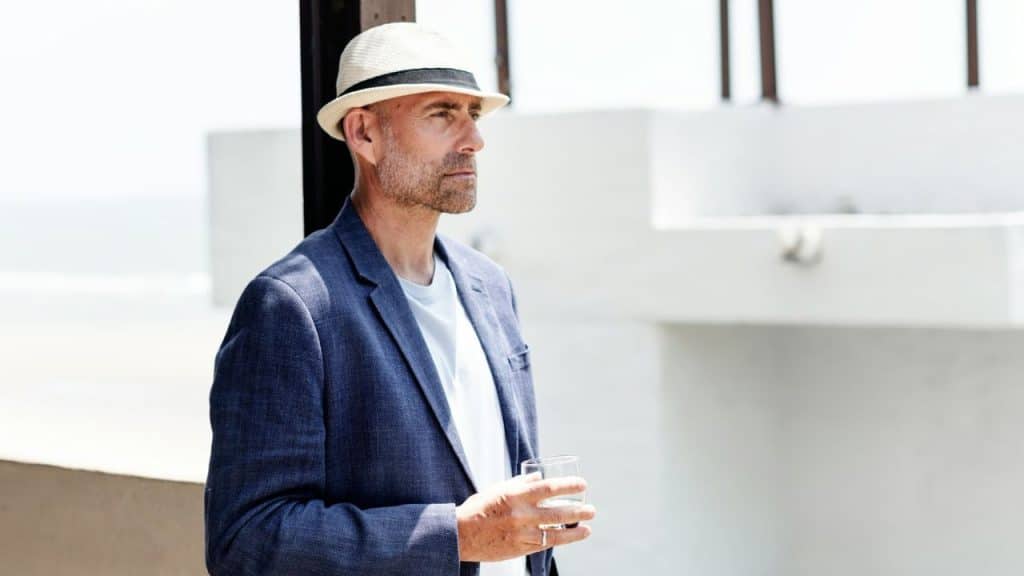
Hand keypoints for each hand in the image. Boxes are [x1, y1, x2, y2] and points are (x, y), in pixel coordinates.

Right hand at [455, 473, 595, 561]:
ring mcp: (521, 533)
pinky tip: (569, 538)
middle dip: (578, 511)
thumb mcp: (498, 489)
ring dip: (575, 531)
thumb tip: (539, 477)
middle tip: (592, 510)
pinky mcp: (520, 549)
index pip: (549, 488)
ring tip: (588, 527)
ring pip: (555, 533)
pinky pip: (544, 545)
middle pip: (558, 512)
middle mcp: (520, 514)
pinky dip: (559, 541)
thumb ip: (520, 483)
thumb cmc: (480, 507)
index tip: (582, 485)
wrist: (461, 534)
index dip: (569, 486)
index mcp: (515, 494)